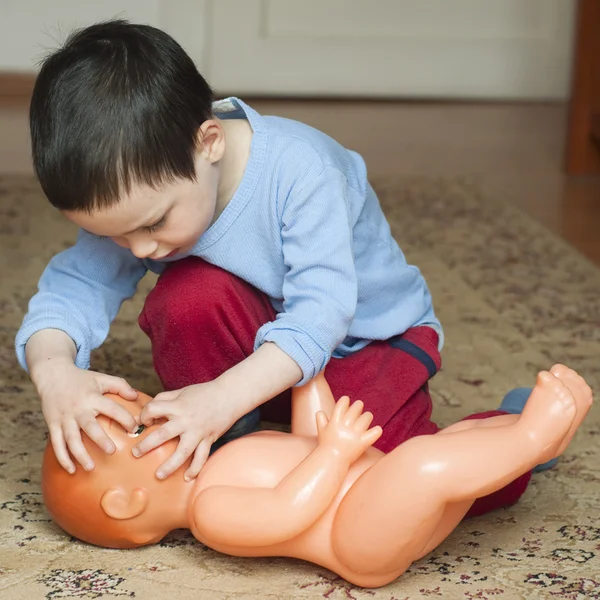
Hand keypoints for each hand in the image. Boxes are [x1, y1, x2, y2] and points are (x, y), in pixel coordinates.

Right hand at [34, 359, 137, 473]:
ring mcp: (64, 418)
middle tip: (112, 451)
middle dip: (100, 439)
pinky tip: (72, 470)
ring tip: (91, 468)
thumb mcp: (101, 379)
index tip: (134, 428)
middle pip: (89, 426)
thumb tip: (136, 397)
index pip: (111, 408)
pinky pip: (57, 444)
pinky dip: (63, 458)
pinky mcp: (53, 425)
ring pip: (71, 439)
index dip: (124, 418)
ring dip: (80, 455)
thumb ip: (120, 386)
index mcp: (92, 397)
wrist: (52, 376)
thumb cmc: (82, 379)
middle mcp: (78, 409)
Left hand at [132, 381, 234, 480]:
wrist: (230, 395)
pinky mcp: (209, 439)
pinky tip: (188, 478)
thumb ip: (164, 399)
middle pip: (163, 434)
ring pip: (182, 452)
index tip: (145, 422)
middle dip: (147, 445)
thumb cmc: (204, 392)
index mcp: (178, 406)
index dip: (145, 415)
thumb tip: (145, 412)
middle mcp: (186, 420)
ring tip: (158, 475)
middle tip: (135, 453)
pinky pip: (201, 457)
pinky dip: (195, 468)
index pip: (153, 409)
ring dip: (169, 466)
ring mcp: (198, 432)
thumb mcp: (182, 391)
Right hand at [316, 395, 381, 463]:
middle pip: (356, 408)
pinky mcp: (363, 443)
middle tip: (359, 405)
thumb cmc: (326, 445)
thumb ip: (321, 420)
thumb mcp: (321, 431)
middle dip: (358, 405)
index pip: (342, 404)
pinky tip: (376, 430)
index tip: (347, 400)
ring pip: (367, 417)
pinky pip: (374, 433)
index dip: (345, 400)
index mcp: (335, 422)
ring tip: (367, 417)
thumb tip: (320, 412)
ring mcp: (354, 435)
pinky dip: (377, 430)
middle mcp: (345, 426)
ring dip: (367, 416)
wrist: (331, 461)